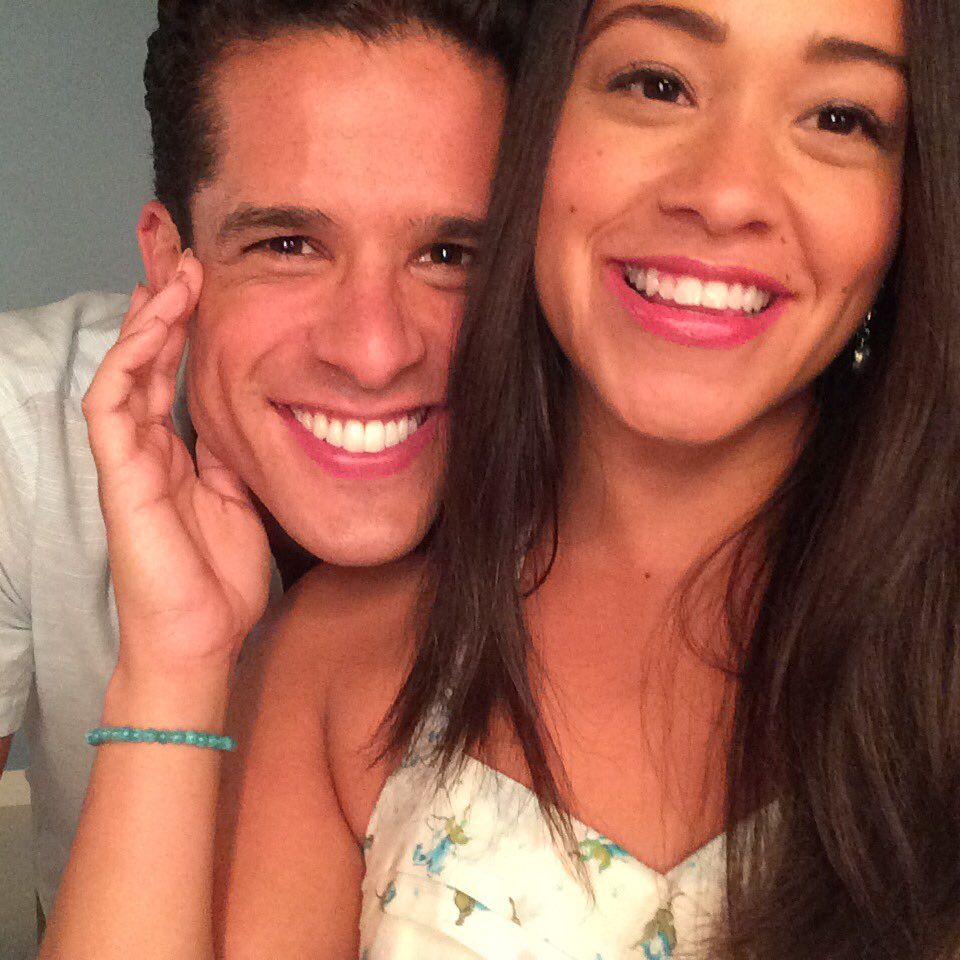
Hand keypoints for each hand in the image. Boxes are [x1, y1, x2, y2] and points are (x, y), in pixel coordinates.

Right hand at [83, 253, 270, 680]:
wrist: (204, 638)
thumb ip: (237, 454)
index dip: (184, 317)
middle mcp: (148, 444)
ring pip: (126, 365)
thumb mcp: (244, 498)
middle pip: (147, 353)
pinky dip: (131, 357)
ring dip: (149, 314)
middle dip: (158, 295)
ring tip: (175, 267)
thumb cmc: (222, 578)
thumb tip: (256, 414)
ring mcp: (129, 458)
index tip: (203, 268)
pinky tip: (154, 320)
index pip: (175, 366)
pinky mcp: (118, 476)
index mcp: (178, 448)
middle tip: (172, 239)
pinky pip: (111, 403)